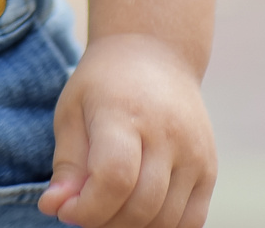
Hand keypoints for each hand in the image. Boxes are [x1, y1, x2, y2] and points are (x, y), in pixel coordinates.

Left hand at [37, 34, 213, 226]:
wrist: (155, 53)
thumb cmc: (104, 85)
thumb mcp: (72, 112)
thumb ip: (66, 165)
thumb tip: (55, 208)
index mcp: (125, 112)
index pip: (114, 179)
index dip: (88, 208)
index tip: (67, 209)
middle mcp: (168, 133)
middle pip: (141, 205)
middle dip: (104, 222)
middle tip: (85, 211)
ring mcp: (195, 152)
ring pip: (166, 220)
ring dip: (131, 227)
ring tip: (109, 209)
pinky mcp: (209, 168)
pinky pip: (191, 221)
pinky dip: (162, 227)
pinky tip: (137, 212)